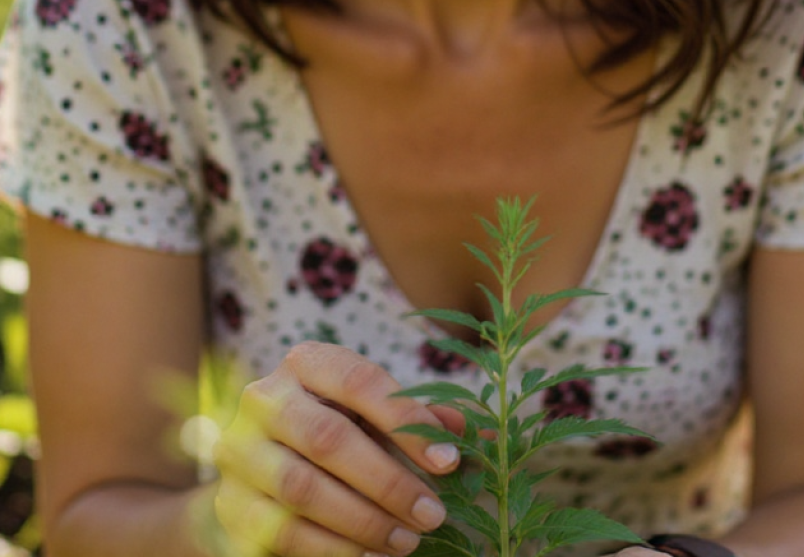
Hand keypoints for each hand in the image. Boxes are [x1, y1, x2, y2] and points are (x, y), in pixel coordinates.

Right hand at [212, 342, 461, 556]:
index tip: (449, 461)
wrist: (259, 463)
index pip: (359, 381)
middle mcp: (264, 398)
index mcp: (306, 362)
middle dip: (389, 481)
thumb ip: (422, 417)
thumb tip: (479, 433)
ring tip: (408, 540)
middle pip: (329, 438)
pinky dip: (332, 548)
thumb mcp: (374, 412)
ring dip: (365, 521)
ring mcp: (240, 451)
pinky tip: (369, 555)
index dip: (408, 420)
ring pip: (304, 488)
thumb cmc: (336, 426)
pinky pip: (283, 532)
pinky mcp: (229, 503)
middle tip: (432, 514)